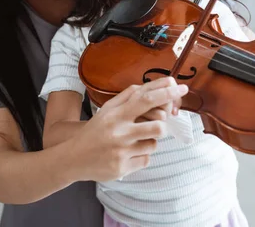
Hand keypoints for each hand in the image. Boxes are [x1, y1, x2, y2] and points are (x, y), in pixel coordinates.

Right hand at [69, 77, 187, 181]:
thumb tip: (149, 87)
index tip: (181, 88)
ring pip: (154, 144)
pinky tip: (128, 154)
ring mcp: (122, 152)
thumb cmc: (94, 132)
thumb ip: (127, 97)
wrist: (73, 158)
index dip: (167, 92)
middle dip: (163, 122)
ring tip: (136, 140)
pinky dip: (142, 155)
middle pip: (158, 125)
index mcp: (116, 114)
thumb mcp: (106, 110)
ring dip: (150, 140)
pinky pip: (146, 159)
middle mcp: (119, 132)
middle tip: (155, 122)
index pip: (146, 99)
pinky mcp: (123, 168)